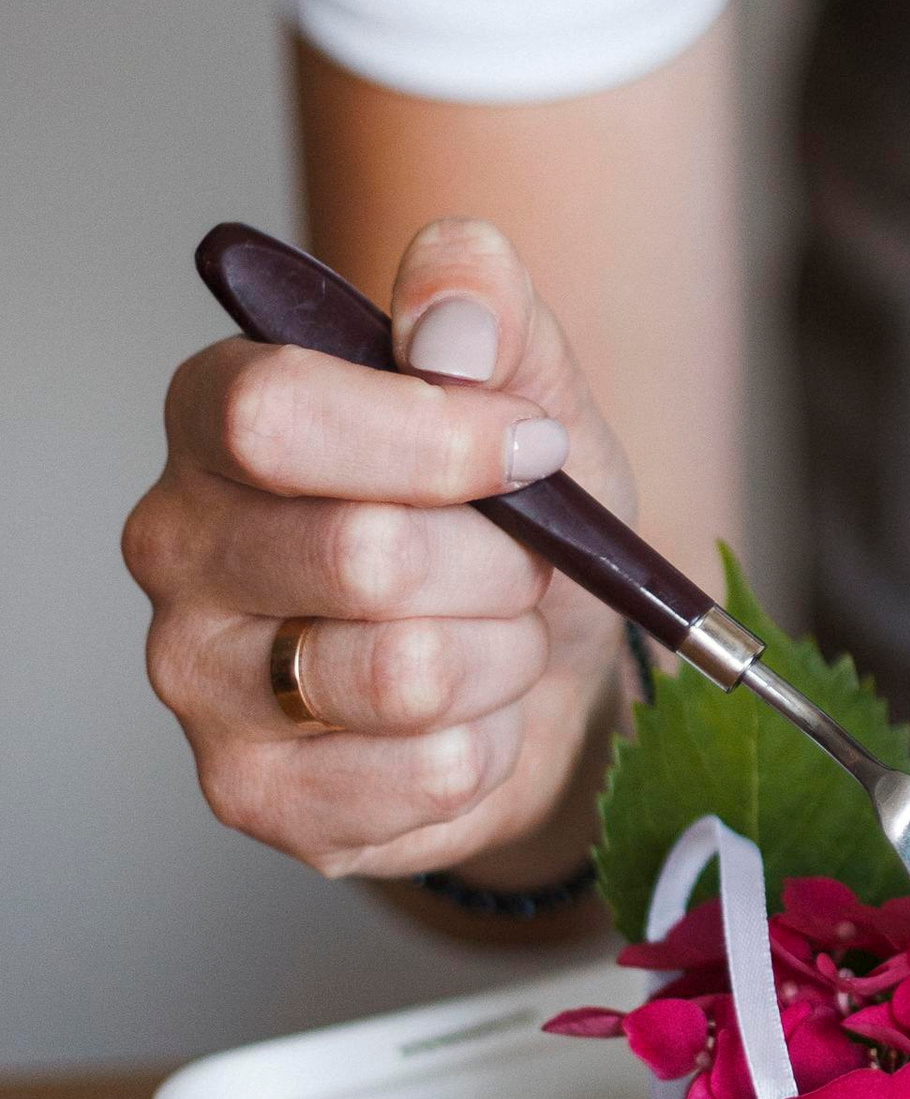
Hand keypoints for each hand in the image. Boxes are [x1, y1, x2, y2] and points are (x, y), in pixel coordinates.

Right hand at [124, 218, 631, 887]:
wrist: (544, 658)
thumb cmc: (514, 509)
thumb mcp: (528, 381)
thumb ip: (484, 304)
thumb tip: (447, 322)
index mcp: (216, 414)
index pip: (274, 412)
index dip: (432, 436)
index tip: (533, 444)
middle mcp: (175, 545)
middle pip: (360, 554)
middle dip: (499, 561)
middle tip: (519, 558)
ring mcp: (197, 681)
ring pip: (406, 672)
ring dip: (502, 654)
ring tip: (493, 634)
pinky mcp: (250, 794)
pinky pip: (425, 774)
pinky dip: (489, 745)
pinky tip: (467, 718)